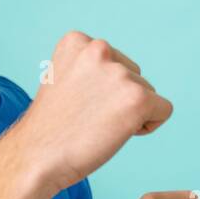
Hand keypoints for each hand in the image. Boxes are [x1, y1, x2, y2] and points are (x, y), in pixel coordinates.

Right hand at [20, 32, 172, 194]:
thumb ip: (90, 69)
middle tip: (86, 119)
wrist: (36, 157)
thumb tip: (119, 76)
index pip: (113, 62)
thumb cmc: (49, 128)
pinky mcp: (138, 98)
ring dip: (128, 114)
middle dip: (118, 100)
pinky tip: (115, 134)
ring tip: (95, 128)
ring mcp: (120, 74)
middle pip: (133, 75)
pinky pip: (163, 111)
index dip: (101, 90)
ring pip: (147, 94)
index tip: (77, 104)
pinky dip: (147, 126)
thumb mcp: (63, 80)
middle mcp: (100, 49)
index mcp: (77, 40)